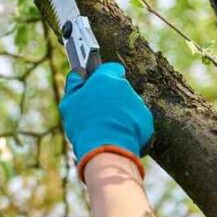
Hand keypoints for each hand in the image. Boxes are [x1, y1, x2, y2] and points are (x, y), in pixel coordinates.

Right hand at [59, 62, 153, 181]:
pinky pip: (136, 120)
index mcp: (106, 78)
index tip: (95, 86)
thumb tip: (79, 73)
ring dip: (120, 112)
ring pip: (128, 105)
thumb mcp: (69, 103)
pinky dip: (129, 126)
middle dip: (111, 97)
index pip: (111, 68)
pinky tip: (117, 136)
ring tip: (106, 128)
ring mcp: (138, 103)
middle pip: (119, 88)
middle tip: (97, 112)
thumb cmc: (84, 124)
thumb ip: (74, 83)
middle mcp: (125, 87)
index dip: (103, 77)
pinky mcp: (147, 120)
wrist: (106, 149)